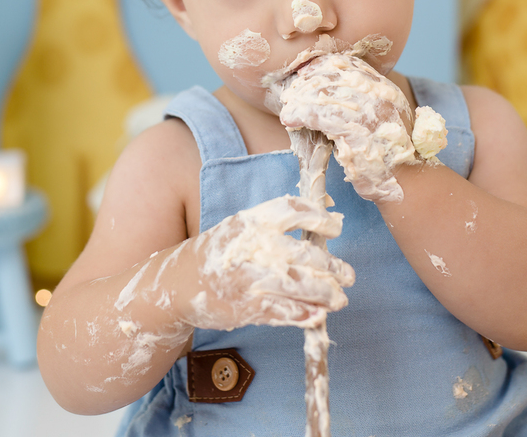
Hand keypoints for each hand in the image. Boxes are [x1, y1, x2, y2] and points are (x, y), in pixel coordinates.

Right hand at [175, 196, 353, 329]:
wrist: (179, 283)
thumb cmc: (220, 252)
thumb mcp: (242, 226)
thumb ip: (277, 224)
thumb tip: (325, 222)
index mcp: (253, 221)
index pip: (296, 211)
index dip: (321, 219)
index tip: (336, 228)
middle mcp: (255, 247)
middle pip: (307, 255)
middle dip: (334, 267)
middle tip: (348, 274)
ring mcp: (252, 279)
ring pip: (302, 286)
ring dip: (327, 294)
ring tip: (340, 298)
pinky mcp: (249, 307)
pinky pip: (286, 311)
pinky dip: (306, 314)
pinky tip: (318, 315)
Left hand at [276, 53, 415, 202]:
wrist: (405, 182)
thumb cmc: (389, 155)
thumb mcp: (384, 119)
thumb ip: (366, 103)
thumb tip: (331, 93)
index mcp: (386, 89)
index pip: (351, 65)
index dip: (325, 65)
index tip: (307, 71)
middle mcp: (379, 95)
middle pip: (334, 76)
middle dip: (308, 82)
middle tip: (291, 91)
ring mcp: (368, 112)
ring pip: (323, 94)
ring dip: (299, 100)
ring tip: (287, 107)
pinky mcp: (354, 131)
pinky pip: (318, 115)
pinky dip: (300, 115)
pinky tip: (289, 119)